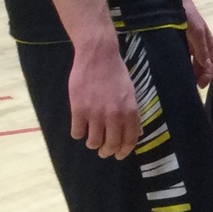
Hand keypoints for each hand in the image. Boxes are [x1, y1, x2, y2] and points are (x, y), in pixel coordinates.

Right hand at [68, 35, 139, 158]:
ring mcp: (96, 113)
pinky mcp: (78, 109)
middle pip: (111, 144)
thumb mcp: (130, 93)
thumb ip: (131, 114)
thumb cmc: (116, 73)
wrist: (98, 56)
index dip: (124, 151)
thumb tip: (135, 133)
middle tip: (102, 151)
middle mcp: (114, 115)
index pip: (129, 140)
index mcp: (130, 111)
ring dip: (92, 144)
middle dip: (106, 151)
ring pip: (93, 141)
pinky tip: (79, 129)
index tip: (118, 155)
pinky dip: (78, 134)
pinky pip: (77, 132)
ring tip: (91, 141)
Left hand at [181, 0, 212, 86]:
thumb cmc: (185, 12)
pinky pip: (183, 54)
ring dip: (190, 70)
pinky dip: (182, 62)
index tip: (199, 86)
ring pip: (192, 60)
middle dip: (200, 75)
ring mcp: (188, 41)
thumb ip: (201, 49)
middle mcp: (199, 42)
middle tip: (190, 85)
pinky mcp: (178, 38)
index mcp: (207, 41)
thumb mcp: (195, 31)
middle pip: (203, 63)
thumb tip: (208, 67)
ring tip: (183, 78)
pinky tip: (175, 66)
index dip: (208, 75)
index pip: (212, 63)